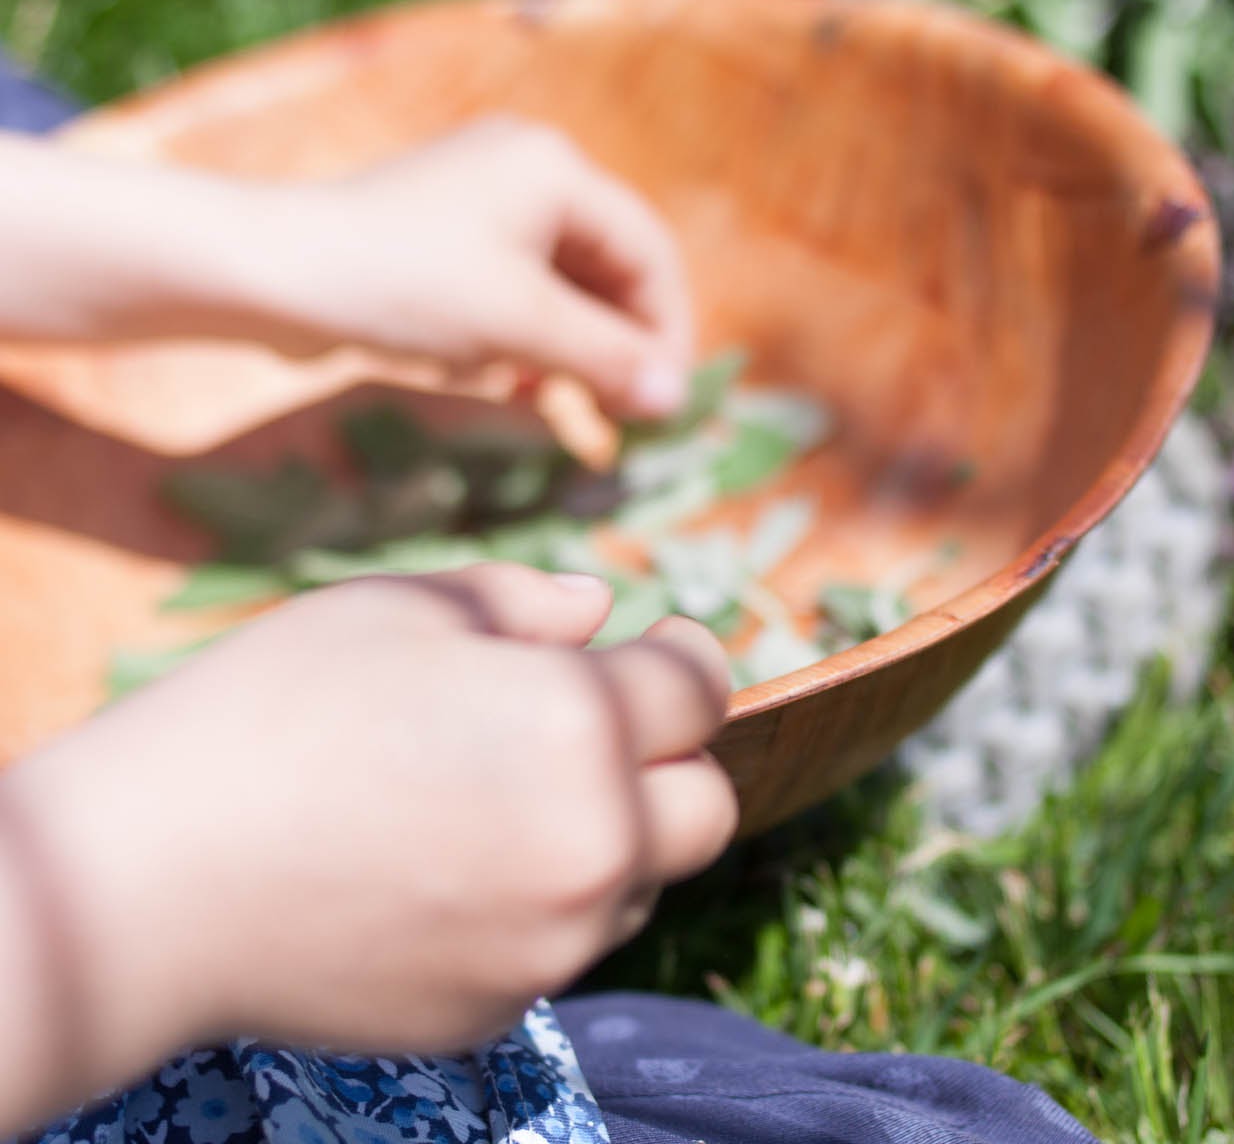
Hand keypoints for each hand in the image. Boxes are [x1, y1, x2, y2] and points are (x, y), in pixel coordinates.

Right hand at [0, 565, 734, 1129]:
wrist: (148, 881)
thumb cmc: (273, 711)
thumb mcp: (403, 608)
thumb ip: (524, 601)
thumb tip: (599, 611)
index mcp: (580, 725)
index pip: (701, 689)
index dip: (685, 657)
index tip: (661, 648)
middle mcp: (592, 845)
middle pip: (707, 807)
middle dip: (674, 759)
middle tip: (598, 729)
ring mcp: (549, 944)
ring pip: (640, 882)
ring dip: (612, 835)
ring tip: (504, 801)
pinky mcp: (497, 1009)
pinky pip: (561, 945)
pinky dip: (541, 903)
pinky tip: (447, 872)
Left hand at [251, 116, 692, 418]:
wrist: (270, 275)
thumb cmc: (406, 286)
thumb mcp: (520, 325)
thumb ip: (608, 360)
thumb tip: (679, 400)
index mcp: (556, 171)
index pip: (648, 252)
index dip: (668, 331)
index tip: (669, 402)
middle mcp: (526, 175)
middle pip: (607, 270)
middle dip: (620, 347)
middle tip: (628, 417)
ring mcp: (483, 207)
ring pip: (561, 289)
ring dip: (575, 352)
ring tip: (578, 412)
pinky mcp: (446, 244)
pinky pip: (514, 296)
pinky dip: (528, 344)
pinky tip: (518, 389)